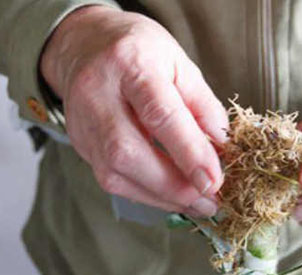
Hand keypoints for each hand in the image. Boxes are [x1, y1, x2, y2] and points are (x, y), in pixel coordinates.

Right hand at [41, 6, 227, 216]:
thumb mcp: (180, 63)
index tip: (214, 181)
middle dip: (174, 186)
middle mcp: (97, 93)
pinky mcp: (79, 144)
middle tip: (210, 200)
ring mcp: (82, 122)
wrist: (84, 44)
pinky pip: (112, 180)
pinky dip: (147, 194)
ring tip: (197, 204)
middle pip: (128, 152)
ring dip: (163, 197)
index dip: (189, 152)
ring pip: (116, 174)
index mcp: (130, 63)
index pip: (160, 114)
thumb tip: (222, 150)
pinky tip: (172, 196)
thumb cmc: (139, 52)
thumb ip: (203, 106)